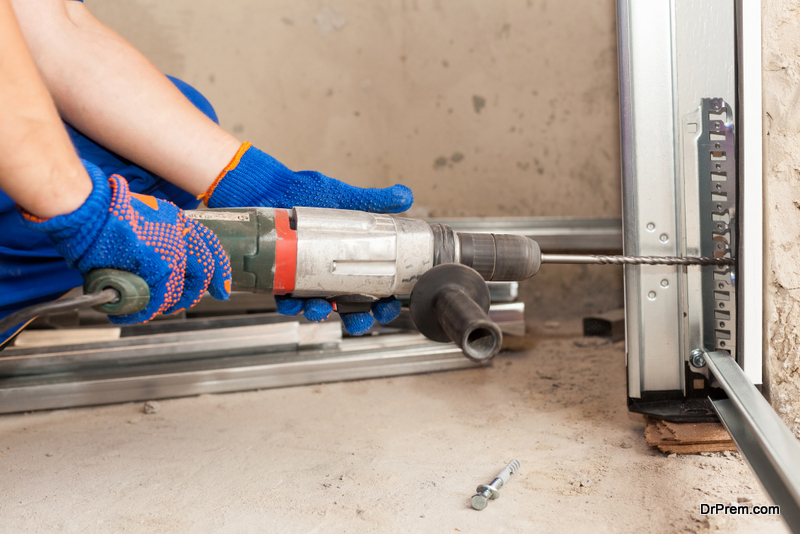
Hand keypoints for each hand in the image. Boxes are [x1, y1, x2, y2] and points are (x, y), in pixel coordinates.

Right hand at [21, 160, 230, 323]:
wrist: (88, 210)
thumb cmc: (102, 212)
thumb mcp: (139, 218)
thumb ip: (154, 238)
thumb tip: (153, 261)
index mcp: (177, 221)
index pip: (209, 249)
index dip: (218, 272)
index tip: (221, 289)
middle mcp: (181, 235)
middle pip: (202, 273)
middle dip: (195, 293)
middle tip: (183, 303)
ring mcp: (172, 252)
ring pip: (180, 290)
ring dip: (166, 304)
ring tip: (151, 306)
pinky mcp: (157, 267)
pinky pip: (159, 298)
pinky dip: (147, 310)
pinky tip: (137, 312)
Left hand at [201, 142, 411, 334]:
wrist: (265, 186)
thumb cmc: (302, 190)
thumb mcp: (343, 196)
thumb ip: (374, 200)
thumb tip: (405, 196)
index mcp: (349, 255)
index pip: (375, 285)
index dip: (385, 301)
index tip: (390, 305)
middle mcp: (328, 270)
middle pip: (350, 305)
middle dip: (357, 319)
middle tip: (361, 322)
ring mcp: (304, 276)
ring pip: (318, 306)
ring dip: (321, 313)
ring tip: (321, 309)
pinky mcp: (281, 276)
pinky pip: (286, 299)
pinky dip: (290, 305)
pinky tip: (293, 303)